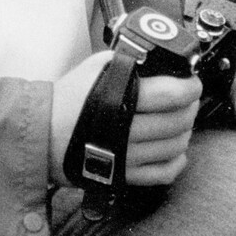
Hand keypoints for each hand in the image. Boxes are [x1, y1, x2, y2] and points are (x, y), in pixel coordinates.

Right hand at [49, 54, 200, 187]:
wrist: (42, 132)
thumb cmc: (68, 99)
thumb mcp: (95, 66)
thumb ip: (127, 61)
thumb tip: (157, 59)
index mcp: (120, 98)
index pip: (172, 95)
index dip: (191, 87)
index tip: (192, 83)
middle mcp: (126, 129)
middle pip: (177, 121)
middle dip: (190, 107)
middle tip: (188, 99)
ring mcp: (127, 156)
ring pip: (175, 146)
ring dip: (185, 131)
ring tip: (180, 120)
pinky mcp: (124, 175)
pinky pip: (164, 173)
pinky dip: (176, 161)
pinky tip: (174, 149)